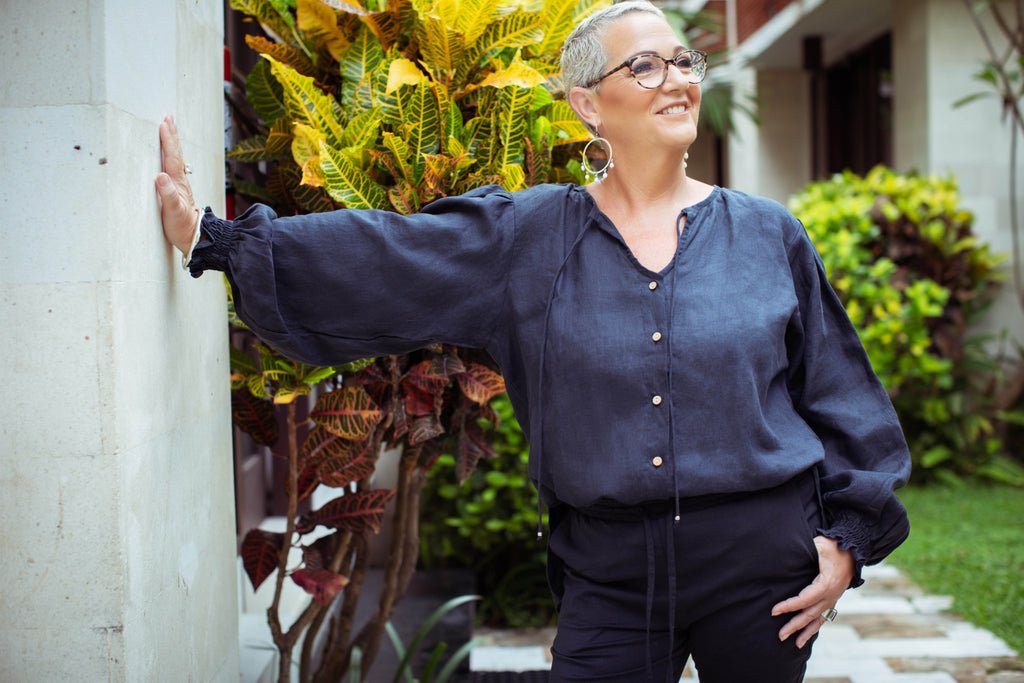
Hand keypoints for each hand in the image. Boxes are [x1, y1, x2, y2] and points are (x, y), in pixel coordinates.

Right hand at [155, 115, 200, 253]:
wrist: (194, 237)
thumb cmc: (182, 226)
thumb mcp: (174, 211)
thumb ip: (168, 194)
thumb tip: (161, 176)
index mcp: (177, 182)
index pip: (172, 156)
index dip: (168, 140)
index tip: (163, 123)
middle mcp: (180, 180)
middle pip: (176, 153)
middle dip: (172, 135)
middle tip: (168, 117)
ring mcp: (180, 184)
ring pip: (176, 158)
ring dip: (173, 142)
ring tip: (170, 129)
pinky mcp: (178, 190)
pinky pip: (174, 166)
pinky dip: (171, 155)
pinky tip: (170, 155)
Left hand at [771, 535, 853, 648]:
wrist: (853, 550)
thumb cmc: (834, 546)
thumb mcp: (820, 545)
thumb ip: (807, 549)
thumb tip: (791, 548)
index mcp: (826, 583)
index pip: (804, 599)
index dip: (789, 606)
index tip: (774, 611)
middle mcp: (831, 595)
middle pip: (809, 614)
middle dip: (794, 625)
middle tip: (780, 635)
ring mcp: (833, 599)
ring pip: (818, 619)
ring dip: (805, 632)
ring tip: (795, 644)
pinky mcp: (833, 600)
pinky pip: (824, 617)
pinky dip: (815, 628)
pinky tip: (806, 637)